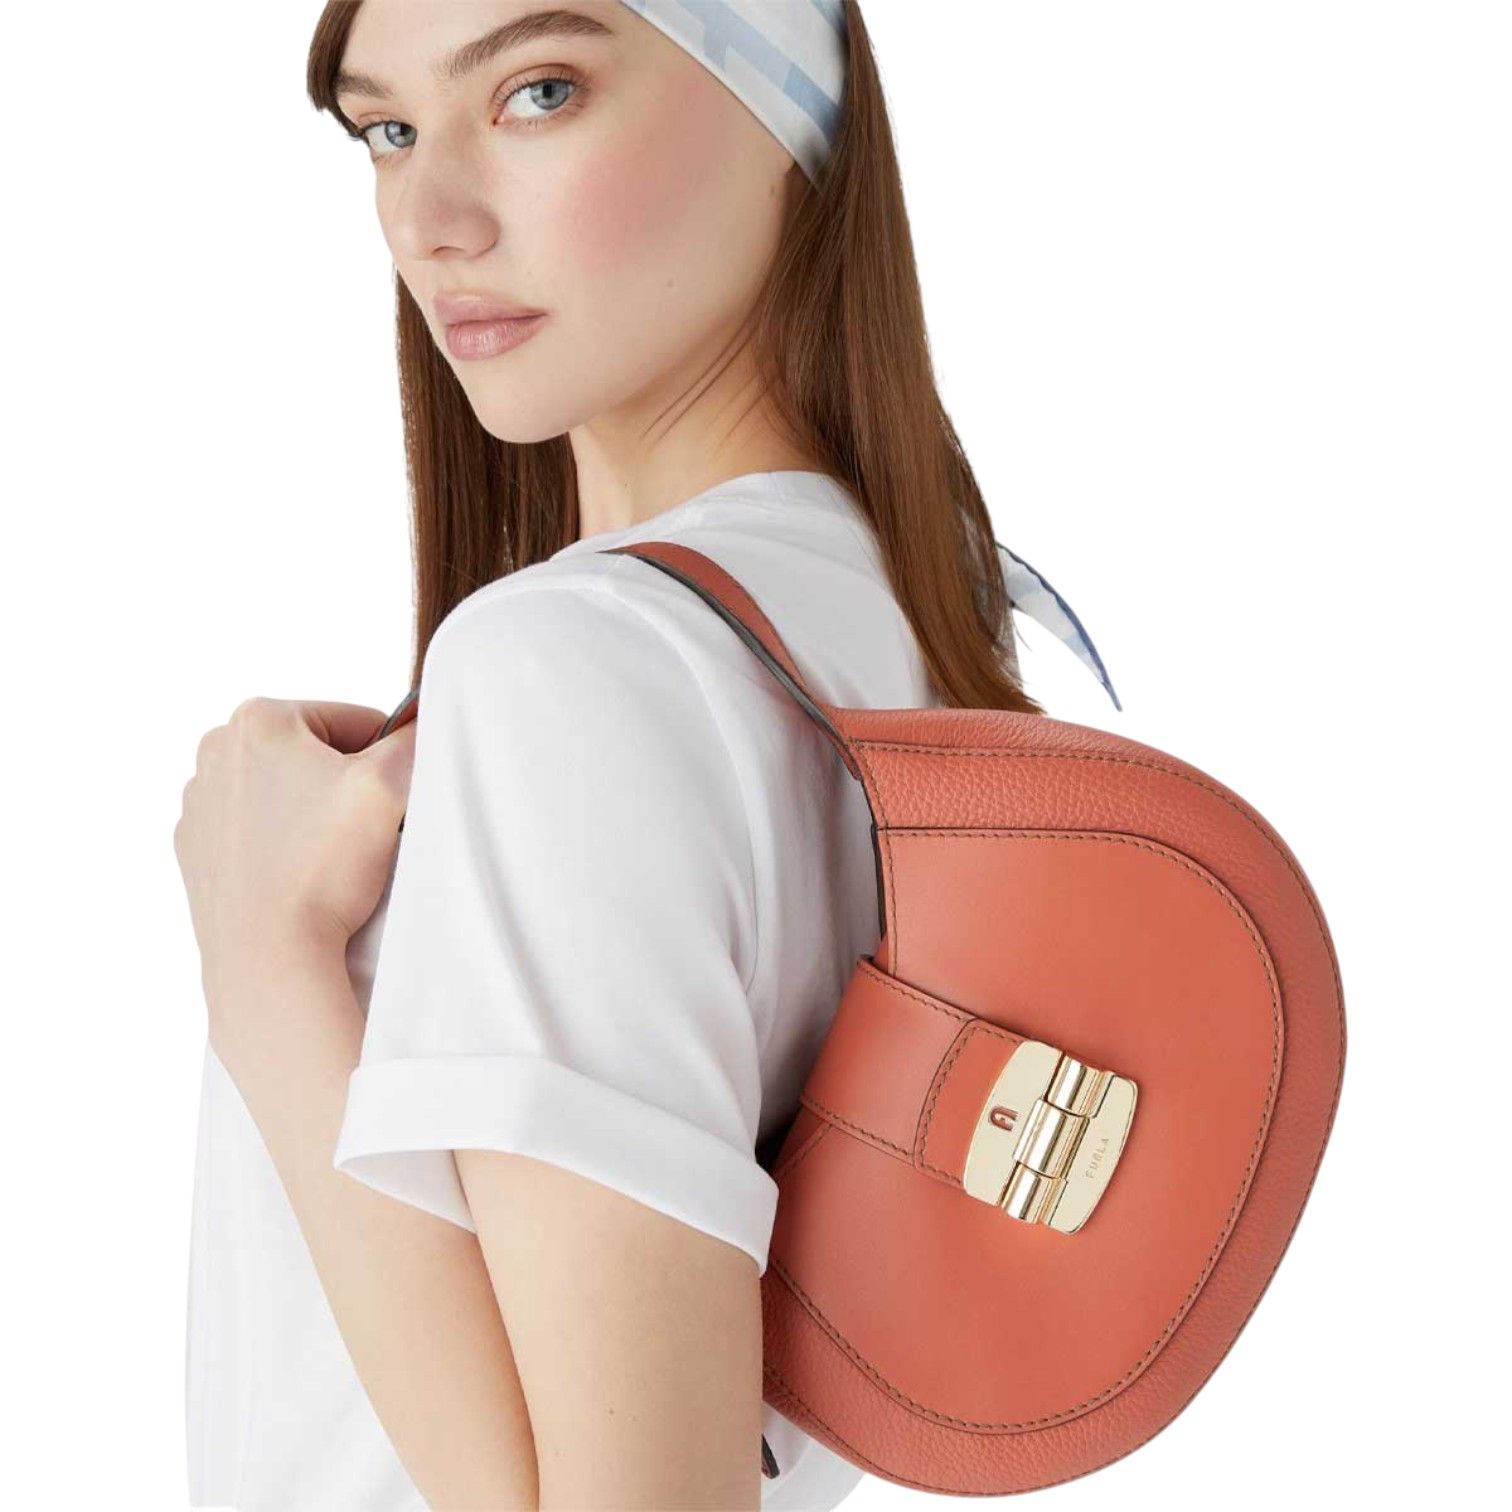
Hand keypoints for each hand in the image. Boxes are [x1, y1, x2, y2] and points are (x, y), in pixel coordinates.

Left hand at [174, 697, 417, 1050]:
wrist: (269, 955)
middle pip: (314, 754)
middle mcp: (215, 753)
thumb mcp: (390, 783)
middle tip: (366, 827)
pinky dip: (284, 843)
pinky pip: (258, 831)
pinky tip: (303, 873)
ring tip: (334, 855)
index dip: (388, 755)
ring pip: (286, 792)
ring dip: (316, 813)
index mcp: (257, 720)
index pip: (352, 719)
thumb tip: (420, 729)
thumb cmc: (322, 868)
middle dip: (346, 783)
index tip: (395, 794)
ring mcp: (201, 805)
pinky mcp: (197, 851)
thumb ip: (413, 740)